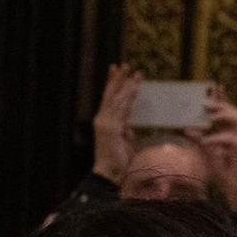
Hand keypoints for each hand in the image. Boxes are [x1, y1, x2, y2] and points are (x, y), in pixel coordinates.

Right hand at [91, 64, 140, 182]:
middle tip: (125, 64)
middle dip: (118, 79)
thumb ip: (126, 131)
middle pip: (110, 94)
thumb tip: (130, 125)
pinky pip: (121, 108)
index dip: (114, 84)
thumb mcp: (124, 141)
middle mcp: (102, 119)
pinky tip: (133, 87)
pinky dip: (127, 96)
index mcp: (104, 121)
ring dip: (126, 84)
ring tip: (134, 72)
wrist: (109, 172)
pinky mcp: (111, 127)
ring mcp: (105, 122)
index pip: (109, 98)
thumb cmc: (117, 160)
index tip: (119, 71)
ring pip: (116, 98)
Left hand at [196, 93, 236, 212]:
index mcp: (231, 133)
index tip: (213, 87)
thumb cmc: (224, 173)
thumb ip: (200, 141)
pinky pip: (233, 140)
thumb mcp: (208, 155)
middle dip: (220, 104)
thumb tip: (186, 128)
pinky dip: (218, 138)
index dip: (222, 99)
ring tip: (208, 114)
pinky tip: (206, 141)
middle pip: (235, 112)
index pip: (227, 112)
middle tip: (204, 101)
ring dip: (223, 115)